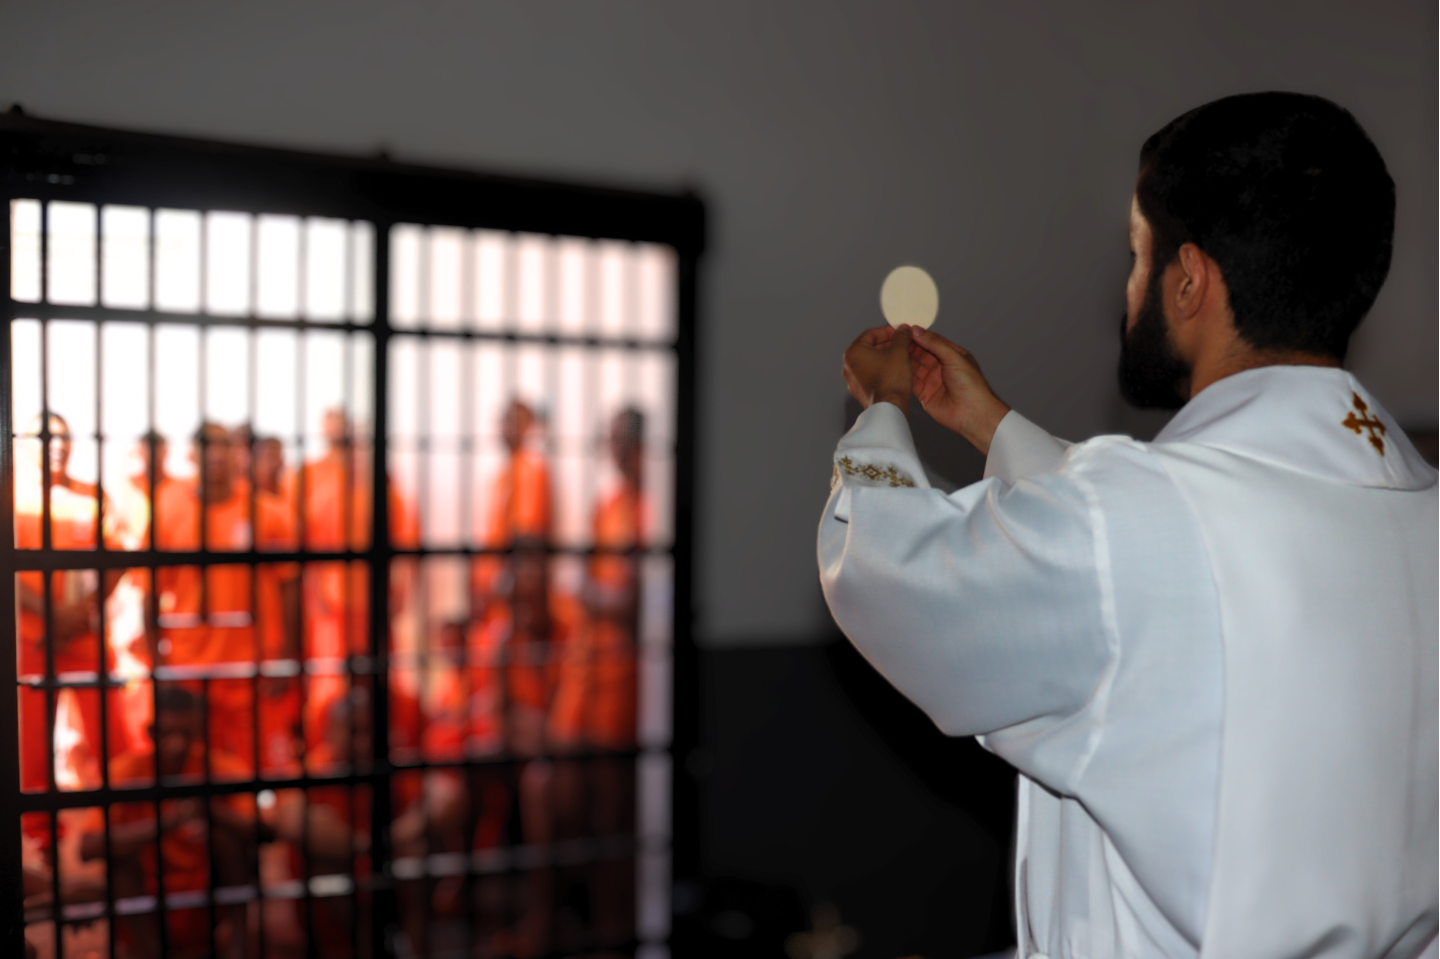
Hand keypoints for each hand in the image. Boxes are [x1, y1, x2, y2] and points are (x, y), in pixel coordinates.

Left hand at [843, 325, 913, 414]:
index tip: (898, 331)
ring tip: (900, 356)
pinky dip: (881, 370)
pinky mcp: (860, 391)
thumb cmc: (891, 381)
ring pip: (870, 362)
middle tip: (901, 342)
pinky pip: (870, 375)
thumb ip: (901, 336)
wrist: (889, 408)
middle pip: (869, 348)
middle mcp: (849, 366)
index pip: (870, 334)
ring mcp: (853, 380)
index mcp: (853, 353)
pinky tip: (895, 370)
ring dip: (885, 357)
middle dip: (887, 344)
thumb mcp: (900, 351)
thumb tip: (903, 330)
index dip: (887, 330)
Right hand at [907, 327, 1009, 454]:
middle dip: (909, 346)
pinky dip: (904, 374)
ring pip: (915, 366)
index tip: (905, 329)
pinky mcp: (925, 393)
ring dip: (905, 359)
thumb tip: (919, 331)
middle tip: (896, 338)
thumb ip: (935, 344)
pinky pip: (912, 381)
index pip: (932, 341)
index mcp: (952, 356)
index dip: (919, 335)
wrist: (971, 413)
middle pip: (922, 353)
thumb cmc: (971, 386)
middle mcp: (942, 367)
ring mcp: (933, 380)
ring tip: (892, 350)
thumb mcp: (954, 357)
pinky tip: (896, 367)